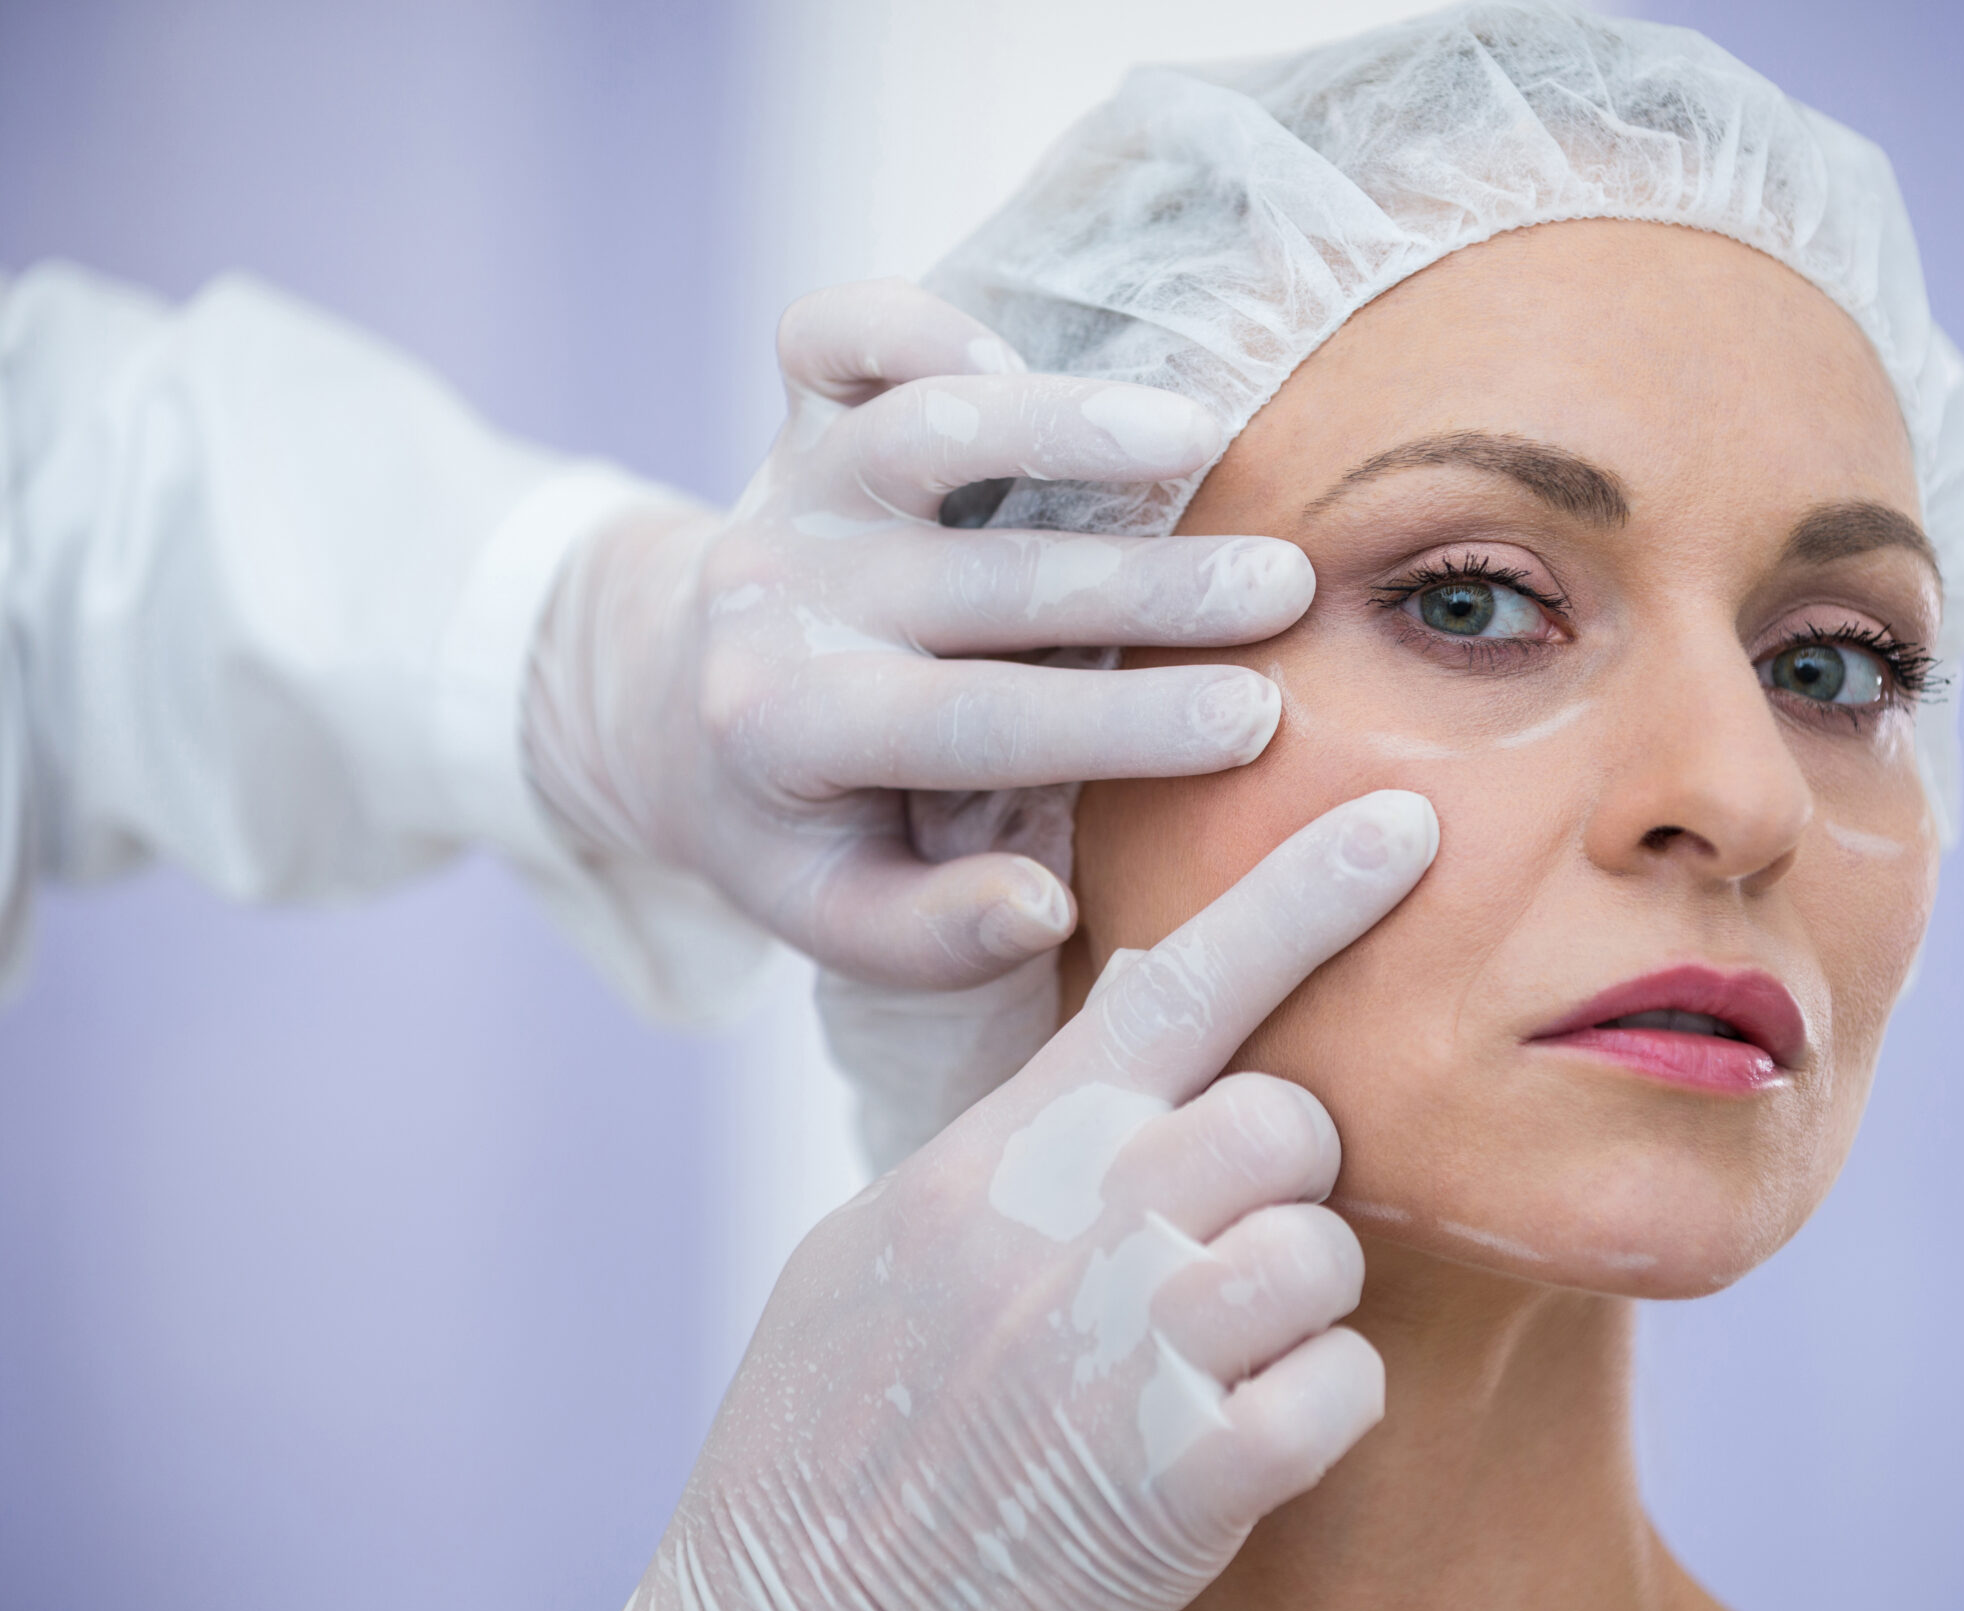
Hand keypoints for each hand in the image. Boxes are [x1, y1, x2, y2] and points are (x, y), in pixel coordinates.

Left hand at [522, 278, 1312, 987]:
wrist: (678, 709)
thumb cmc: (806, 828)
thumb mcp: (844, 918)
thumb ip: (938, 934)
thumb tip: (1045, 905)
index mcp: (795, 732)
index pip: (976, 725)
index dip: (1118, 722)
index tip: (1251, 724)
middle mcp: (789, 599)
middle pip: (984, 581)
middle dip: (1149, 585)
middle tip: (1285, 588)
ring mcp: (795, 491)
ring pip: (924, 432)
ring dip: (1069, 428)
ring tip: (1206, 438)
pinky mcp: (799, 414)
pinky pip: (834, 334)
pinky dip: (914, 323)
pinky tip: (1022, 350)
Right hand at [597, 790, 1439, 1610]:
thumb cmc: (830, 1427)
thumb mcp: (885, 1240)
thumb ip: (1015, 1140)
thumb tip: (1119, 1044)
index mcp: (1000, 1154)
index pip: (1171, 984)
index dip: (1300, 895)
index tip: (1402, 826)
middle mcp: (1073, 1224)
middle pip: (1282, 1116)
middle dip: (1274, 1175)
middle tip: (1204, 1248)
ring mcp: (1133, 1348)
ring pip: (1322, 1246)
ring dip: (1293, 1301)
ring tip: (1203, 1360)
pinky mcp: (1188, 1477)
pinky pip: (1342, 1386)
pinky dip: (1314, 1411)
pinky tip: (1228, 1444)